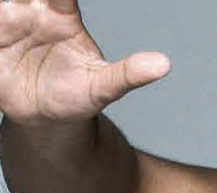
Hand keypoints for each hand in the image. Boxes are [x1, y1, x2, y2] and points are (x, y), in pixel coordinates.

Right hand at [0, 0, 168, 123]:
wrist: (47, 119)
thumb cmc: (77, 96)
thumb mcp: (102, 88)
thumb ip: (128, 74)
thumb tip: (163, 65)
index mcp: (61, 16)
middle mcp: (31, 13)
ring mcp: (5, 26)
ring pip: (1, 3)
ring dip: (3, 3)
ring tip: (5, 7)